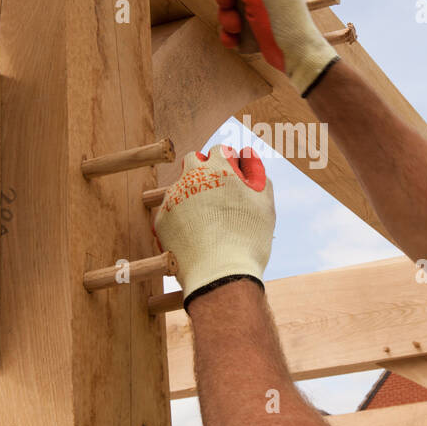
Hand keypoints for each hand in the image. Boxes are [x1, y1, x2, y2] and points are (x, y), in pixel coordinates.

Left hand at [152, 144, 274, 307]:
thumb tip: (249, 156)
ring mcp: (173, 198)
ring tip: (207, 219)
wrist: (220, 275)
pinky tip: (195, 233)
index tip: (232, 175)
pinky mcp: (161, 219)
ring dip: (191, 193)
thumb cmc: (248, 240)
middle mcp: (191, 177)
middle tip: (217, 192)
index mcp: (219, 168)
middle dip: (203, 170)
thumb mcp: (264, 204)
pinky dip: (180, 217)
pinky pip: (170, 210)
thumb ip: (258, 175)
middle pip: (193, 161)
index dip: (227, 162)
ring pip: (180, 185)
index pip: (219, 150)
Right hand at [213, 0, 339, 95]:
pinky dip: (231, 33)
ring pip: (231, 3)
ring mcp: (260, 6)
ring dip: (227, 16)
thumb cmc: (282, 19)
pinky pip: (235, 24)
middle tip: (227, 2)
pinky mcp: (255, 26)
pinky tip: (233, 40)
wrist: (297, 55)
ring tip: (236, 27)